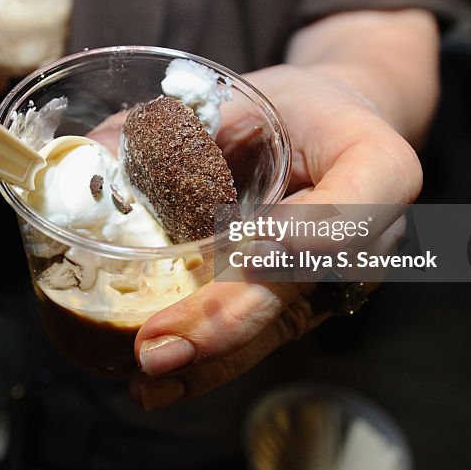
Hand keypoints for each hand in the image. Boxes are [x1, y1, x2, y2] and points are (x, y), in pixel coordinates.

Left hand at [129, 64, 420, 410]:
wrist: (336, 128)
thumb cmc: (294, 105)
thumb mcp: (254, 88)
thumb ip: (191, 118)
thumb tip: (94, 148)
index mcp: (377, 164)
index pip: (353, 205)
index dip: (308, 233)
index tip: (252, 248)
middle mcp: (373, 236)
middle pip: (300, 285)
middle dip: (225, 320)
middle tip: (158, 345)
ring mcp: (339, 280)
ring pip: (277, 326)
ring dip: (209, 359)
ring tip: (147, 378)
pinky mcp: (306, 303)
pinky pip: (261, 335)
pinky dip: (210, 360)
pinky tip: (158, 382)